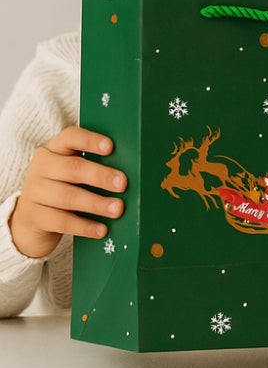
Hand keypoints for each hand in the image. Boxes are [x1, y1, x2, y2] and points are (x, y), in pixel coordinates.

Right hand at [9, 127, 125, 258]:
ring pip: (68, 197)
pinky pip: (62, 221)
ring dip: (96, 203)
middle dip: (100, 176)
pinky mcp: (34, 217)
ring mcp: (34, 192)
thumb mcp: (75, 173)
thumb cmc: (65, 188)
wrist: (31, 219)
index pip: (70, 137)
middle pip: (73, 168)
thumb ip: (97, 165)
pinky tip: (102, 230)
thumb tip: (135, 170)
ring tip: (118, 209)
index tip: (111, 147)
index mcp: (54, 149)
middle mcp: (41, 167)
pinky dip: (85, 226)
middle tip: (123, 184)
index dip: (90, 141)